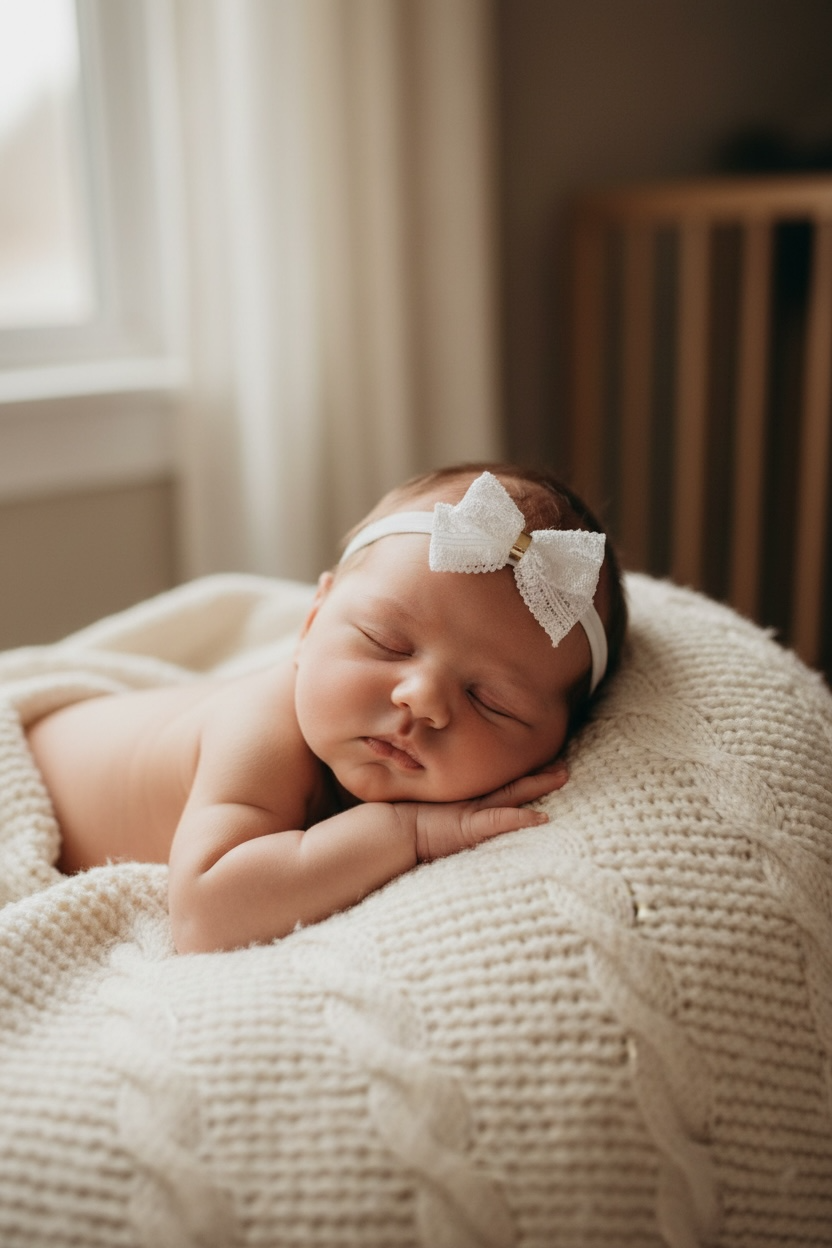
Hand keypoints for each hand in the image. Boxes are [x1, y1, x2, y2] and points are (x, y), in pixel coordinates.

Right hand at [403, 759, 568, 862]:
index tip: (540, 758)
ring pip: (511, 794)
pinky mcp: (467, 827)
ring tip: (562, 776)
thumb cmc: (400, 821)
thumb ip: (436, 801)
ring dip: (538, 785)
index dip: (519, 770)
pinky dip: (521, 820)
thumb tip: (440, 787)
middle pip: (510, 782)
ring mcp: (469, 812)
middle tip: (563, 763)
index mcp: (461, 794)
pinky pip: (499, 821)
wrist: (386, 833)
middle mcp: (469, 799)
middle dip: (537, 773)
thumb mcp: (423, 807)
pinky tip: (543, 819)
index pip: (496, 779)